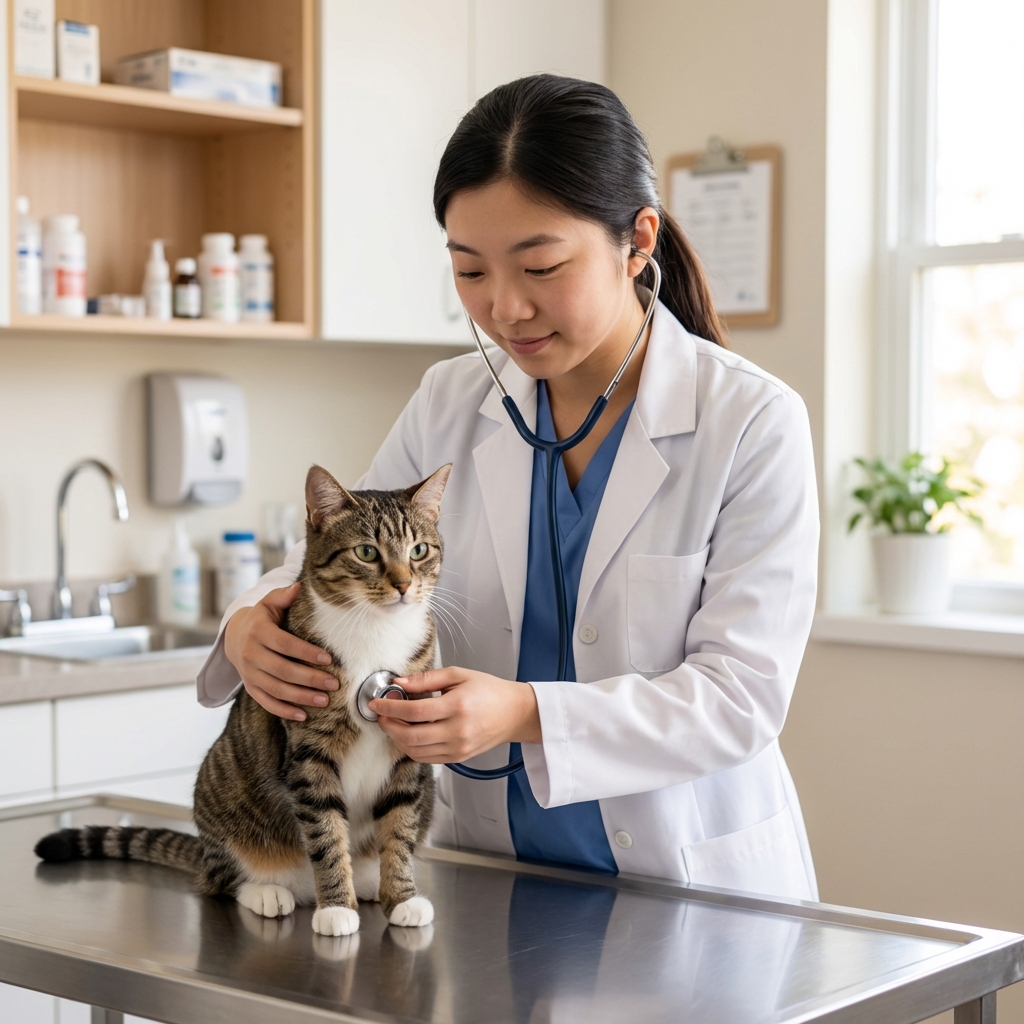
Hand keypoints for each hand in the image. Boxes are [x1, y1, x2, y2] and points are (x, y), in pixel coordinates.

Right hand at [223, 582, 337, 720]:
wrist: (233, 636)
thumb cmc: (262, 617)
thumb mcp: (269, 603)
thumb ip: (284, 596)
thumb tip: (300, 586)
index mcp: (258, 632)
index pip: (284, 644)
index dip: (306, 652)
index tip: (328, 659)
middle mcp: (250, 654)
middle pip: (282, 670)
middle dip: (310, 678)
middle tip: (334, 684)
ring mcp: (249, 673)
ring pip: (276, 689)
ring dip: (301, 697)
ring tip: (325, 701)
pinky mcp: (250, 687)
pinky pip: (266, 702)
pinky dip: (284, 711)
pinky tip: (304, 715)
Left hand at [370, 667, 540, 763]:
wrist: (515, 713)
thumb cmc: (490, 691)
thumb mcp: (459, 675)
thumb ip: (427, 679)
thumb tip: (400, 683)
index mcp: (458, 706)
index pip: (414, 712)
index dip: (391, 708)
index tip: (377, 703)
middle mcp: (458, 731)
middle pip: (411, 736)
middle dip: (389, 726)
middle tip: (381, 715)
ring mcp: (458, 748)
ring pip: (416, 751)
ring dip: (398, 739)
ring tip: (393, 724)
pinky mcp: (458, 757)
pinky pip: (426, 758)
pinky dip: (412, 748)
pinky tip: (409, 735)